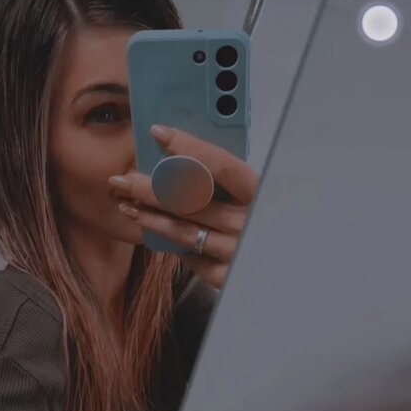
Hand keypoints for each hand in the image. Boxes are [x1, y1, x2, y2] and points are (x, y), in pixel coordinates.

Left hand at [110, 124, 258, 288]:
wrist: (288, 270)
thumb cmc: (264, 222)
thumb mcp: (256, 197)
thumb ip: (228, 184)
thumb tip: (182, 158)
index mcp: (260, 193)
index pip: (221, 165)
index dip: (189, 147)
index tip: (158, 133)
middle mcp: (249, 222)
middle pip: (192, 200)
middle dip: (151, 187)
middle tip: (122, 180)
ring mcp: (238, 251)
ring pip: (183, 231)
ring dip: (150, 216)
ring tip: (126, 204)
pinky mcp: (227, 277)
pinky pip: (191, 258)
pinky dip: (171, 243)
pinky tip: (154, 230)